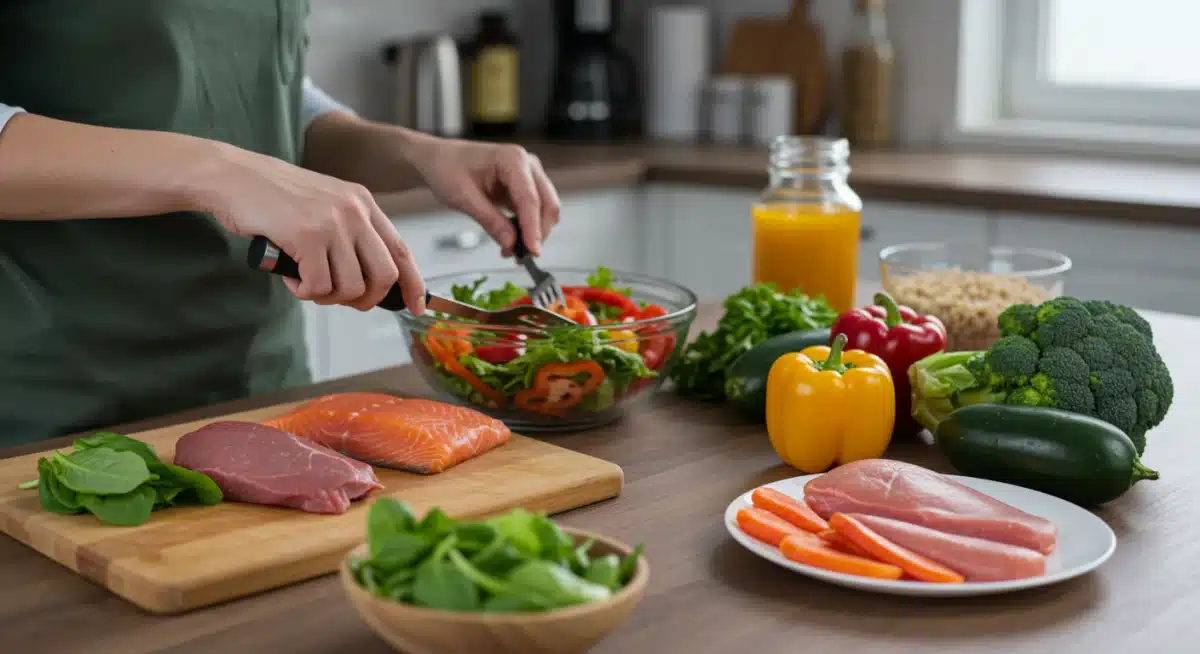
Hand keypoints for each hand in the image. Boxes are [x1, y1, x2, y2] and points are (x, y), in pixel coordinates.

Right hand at [198, 143, 426, 313]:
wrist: (233, 176)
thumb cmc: (274, 197)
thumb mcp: (325, 206)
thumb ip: (350, 235)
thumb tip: (369, 281)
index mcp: (364, 203)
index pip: (401, 251)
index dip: (414, 283)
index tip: (416, 306)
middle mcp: (355, 211)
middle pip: (384, 276)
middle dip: (366, 299)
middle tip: (340, 299)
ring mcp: (333, 223)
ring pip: (351, 287)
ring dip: (328, 296)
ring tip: (307, 283)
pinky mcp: (307, 236)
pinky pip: (318, 286)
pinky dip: (304, 292)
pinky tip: (291, 278)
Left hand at [409, 138, 560, 256]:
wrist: (439, 159)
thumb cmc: (447, 168)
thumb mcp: (463, 197)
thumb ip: (490, 221)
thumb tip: (511, 243)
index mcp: (512, 159)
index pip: (530, 198)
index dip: (533, 228)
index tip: (532, 252)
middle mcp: (527, 165)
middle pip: (547, 204)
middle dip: (538, 233)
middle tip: (522, 257)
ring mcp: (528, 175)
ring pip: (545, 209)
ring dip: (534, 233)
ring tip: (512, 251)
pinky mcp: (524, 187)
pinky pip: (534, 211)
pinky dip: (527, 229)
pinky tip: (512, 241)